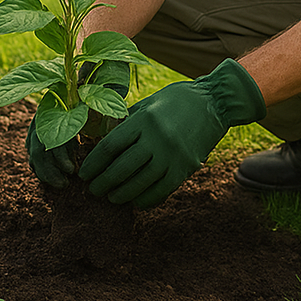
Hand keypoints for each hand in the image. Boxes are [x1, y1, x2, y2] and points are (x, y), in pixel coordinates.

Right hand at [24, 61, 129, 186]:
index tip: (73, 170)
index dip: (58, 154)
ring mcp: (43, 116)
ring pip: (33, 147)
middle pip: (36, 143)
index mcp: (59, 99)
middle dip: (48, 168)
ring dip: (44, 168)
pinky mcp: (45, 124)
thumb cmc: (108, 78)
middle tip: (64, 183)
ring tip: (61, 183)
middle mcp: (46, 107)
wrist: (102, 65)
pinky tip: (53, 175)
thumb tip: (116, 122)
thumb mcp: (112, 90)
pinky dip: (42, 163)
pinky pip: (35, 146)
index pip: (48, 131)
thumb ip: (111, 105)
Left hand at [78, 58, 265, 207]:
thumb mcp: (149, 103)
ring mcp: (173, 154)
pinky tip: (136, 201)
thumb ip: (126, 121)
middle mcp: (157, 138)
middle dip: (102, 183)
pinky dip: (146, 199)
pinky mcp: (186, 167)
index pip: (110, 146)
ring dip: (121, 194)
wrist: (216, 102)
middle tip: (92, 190)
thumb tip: (101, 142)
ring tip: (111, 197)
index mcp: (144, 118)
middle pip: (121, 168)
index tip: (83, 173)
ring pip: (140, 183)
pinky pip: (161, 190)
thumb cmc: (177, 100)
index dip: (93, 163)